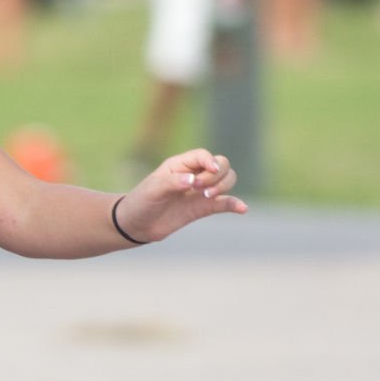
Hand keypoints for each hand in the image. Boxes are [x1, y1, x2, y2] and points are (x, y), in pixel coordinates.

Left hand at [114, 150, 247, 243]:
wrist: (137, 224)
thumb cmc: (141, 202)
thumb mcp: (153, 190)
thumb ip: (172, 183)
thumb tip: (193, 180)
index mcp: (180, 164)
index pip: (204, 155)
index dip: (210, 162)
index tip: (208, 174)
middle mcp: (194, 174)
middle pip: (221, 165)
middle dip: (217, 175)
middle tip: (200, 189)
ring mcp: (200, 191)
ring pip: (227, 180)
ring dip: (224, 186)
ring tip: (208, 197)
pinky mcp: (203, 208)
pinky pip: (224, 203)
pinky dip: (235, 204)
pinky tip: (242, 209)